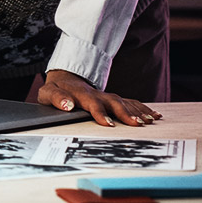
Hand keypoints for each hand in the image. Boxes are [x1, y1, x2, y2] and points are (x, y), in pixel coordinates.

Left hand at [37, 69, 161, 127]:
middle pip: (114, 102)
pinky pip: (130, 102)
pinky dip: (142, 108)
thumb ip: (56, 98)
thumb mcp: (47, 93)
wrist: (65, 78)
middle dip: (125, 113)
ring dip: (137, 111)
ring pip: (124, 102)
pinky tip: (154, 115)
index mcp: (81, 94)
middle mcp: (97, 94)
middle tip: (136, 124)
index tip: (108, 124)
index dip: (100, 113)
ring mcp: (106, 96)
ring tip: (150, 121)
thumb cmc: (56, 89)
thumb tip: (68, 106)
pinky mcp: (113, 99)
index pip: (92, 104)